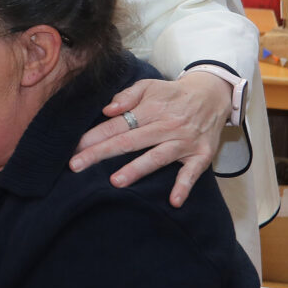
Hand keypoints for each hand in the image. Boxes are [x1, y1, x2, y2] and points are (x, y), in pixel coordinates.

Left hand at [69, 71, 231, 205]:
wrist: (213, 95)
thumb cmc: (172, 94)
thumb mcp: (149, 86)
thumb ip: (127, 95)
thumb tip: (107, 110)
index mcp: (150, 110)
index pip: (117, 125)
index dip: (94, 137)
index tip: (73, 148)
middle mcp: (165, 126)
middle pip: (130, 142)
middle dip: (101, 153)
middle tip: (76, 165)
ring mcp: (183, 142)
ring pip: (157, 157)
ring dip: (137, 169)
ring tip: (115, 181)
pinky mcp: (201, 154)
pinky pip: (192, 173)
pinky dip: (184, 187)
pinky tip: (173, 201)